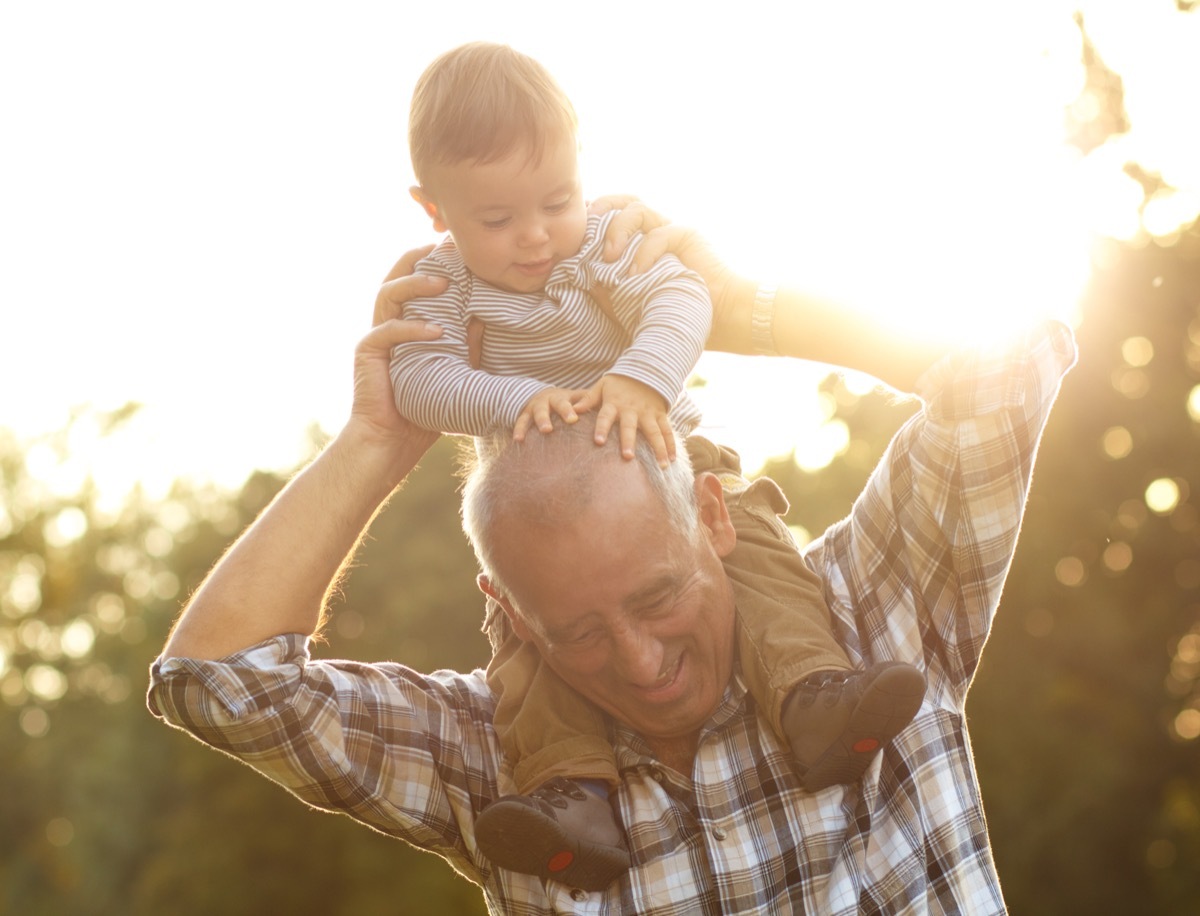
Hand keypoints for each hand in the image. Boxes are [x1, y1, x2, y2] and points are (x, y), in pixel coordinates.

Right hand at [354, 245, 451, 466]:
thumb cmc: (422, 410)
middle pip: (396, 276)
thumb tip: (483, 319)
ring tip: (444, 283)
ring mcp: (375, 336)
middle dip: (418, 258)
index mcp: (405, 323)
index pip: (414, 282)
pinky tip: (436, 330)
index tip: (456, 249)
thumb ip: (465, 344)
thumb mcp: (452, 371)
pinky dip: (411, 327)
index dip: (430, 262)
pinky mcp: (366, 352)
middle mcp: (387, 323)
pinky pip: (386, 330)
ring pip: (388, 294)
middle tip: (446, 249)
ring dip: (416, 284)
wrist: (392, 442)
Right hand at [513, 386, 588, 441]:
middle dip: (559, 412)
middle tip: (567, 421)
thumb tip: (613, 415)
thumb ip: (590, 406)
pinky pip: (521, 422)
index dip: (571, 410)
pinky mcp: (524, 414)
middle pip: (556, 405)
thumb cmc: (566, 403)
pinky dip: (519, 430)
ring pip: (537, 412)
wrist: (541, 396)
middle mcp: (550, 400)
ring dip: (541, 420)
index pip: (570, 403)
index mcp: (564, 398)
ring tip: (545, 430)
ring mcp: (536, 407)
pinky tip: (518, 441)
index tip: (574, 419)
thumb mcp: (577, 401)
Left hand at [572, 373, 674, 466]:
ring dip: (658, 448)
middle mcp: (632, 410)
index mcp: (614, 403)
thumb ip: (588, 399)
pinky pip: (667, 430)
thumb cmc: (619, 383)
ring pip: (654, 432)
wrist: (645, 370)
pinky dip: (670, 444)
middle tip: (627, 456)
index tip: (598, 442)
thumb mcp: (602, 386)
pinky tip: (672, 459)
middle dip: (628, 441)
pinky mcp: (660, 415)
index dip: (601, 428)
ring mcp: (648, 413)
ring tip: (661, 465)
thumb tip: (574, 411)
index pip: (605, 416)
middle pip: (630, 427)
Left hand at [588, 196, 755, 353]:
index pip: (615, 216)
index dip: (594, 218)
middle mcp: (657, 231)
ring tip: (608, 256)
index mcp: (643, 242)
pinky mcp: (689, 237)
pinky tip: (634, 274)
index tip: (572, 231)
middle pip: (626, 201)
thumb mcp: (630, 302)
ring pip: (640, 210)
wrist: (722, 319)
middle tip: (585, 226)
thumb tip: (578, 278)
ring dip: (619, 229)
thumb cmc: (676, 313)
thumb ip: (607, 287)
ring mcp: (673, 231)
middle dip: (602, 206)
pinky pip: (661, 234)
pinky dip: (644, 253)